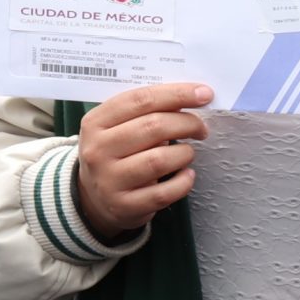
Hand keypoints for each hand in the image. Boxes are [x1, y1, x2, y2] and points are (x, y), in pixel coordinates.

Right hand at [73, 82, 212, 240]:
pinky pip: (164, 193)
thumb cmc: (117, 153)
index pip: (140, 100)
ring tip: (188, 153)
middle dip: (187, 123)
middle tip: (201, 128)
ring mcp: (109, 180)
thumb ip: (147, 110)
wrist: (95, 199)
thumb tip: (193, 96)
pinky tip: (187, 175)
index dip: (177, 94)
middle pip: (153, 127)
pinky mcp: (124, 206)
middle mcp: (98, 150)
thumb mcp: (119, 127)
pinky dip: (184, 182)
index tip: (205, 94)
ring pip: (159, 160)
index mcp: (96, 122)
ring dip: (185, 153)